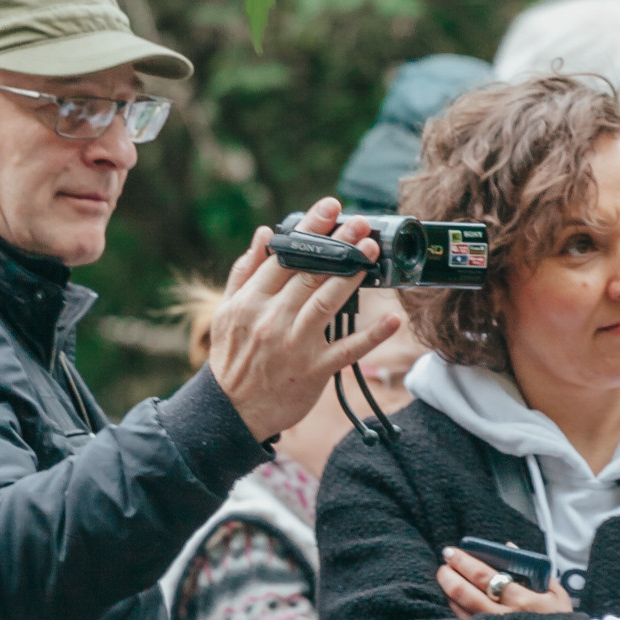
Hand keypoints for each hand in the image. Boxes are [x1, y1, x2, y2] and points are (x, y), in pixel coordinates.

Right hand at [203, 199, 398, 443]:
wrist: (230, 412)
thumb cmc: (231, 358)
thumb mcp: (227, 312)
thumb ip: (244, 271)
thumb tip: (264, 233)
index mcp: (251, 302)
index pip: (284, 257)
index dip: (309, 229)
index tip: (330, 207)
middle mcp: (273, 320)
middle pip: (309, 274)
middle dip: (337, 245)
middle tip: (360, 223)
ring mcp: (296, 346)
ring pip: (328, 303)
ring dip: (352, 275)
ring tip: (371, 251)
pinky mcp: (315, 370)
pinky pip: (347, 349)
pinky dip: (372, 335)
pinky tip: (392, 318)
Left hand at [438, 547, 574, 615]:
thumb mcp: (555, 592)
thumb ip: (533, 569)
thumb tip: (508, 548)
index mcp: (522, 601)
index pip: (484, 576)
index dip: (464, 561)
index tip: (452, 551)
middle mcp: (504, 619)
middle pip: (467, 593)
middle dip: (450, 575)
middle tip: (444, 562)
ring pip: (462, 611)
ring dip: (449, 592)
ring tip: (446, 578)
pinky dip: (456, 611)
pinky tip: (453, 600)